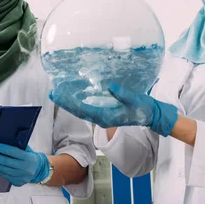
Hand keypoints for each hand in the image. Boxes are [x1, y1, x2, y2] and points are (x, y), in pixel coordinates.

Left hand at [0, 144, 49, 186]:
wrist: (39, 171)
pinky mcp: (17, 182)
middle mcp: (24, 168)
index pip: (13, 152)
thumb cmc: (31, 157)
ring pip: (2, 170)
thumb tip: (3, 141)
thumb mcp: (28, 150)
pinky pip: (4, 175)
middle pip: (5, 162)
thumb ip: (18, 146)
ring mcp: (20, 177)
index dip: (3, 149)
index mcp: (28, 158)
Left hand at [49, 82, 178, 136]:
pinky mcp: (105, 112)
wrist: (152, 115)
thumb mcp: (135, 99)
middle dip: (65, 102)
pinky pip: (88, 107)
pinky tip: (73, 95)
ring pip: (82, 109)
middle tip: (52, 92)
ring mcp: (103, 116)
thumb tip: (109, 86)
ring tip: (58, 93)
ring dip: (70, 102)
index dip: (69, 102)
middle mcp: (102, 118)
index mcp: (107, 116)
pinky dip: (79, 101)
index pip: (83, 109)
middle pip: (79, 110)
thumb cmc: (144, 108)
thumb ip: (122, 94)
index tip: (58, 94)